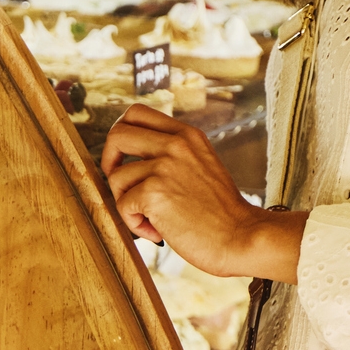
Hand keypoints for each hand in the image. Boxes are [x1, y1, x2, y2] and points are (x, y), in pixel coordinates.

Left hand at [100, 103, 306, 280]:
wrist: (240, 236)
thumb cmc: (220, 211)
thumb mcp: (201, 165)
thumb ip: (173, 154)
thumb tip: (129, 159)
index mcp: (187, 135)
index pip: (137, 113)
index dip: (121, 135)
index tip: (125, 158)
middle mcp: (176, 144)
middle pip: (117, 134)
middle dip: (109, 162)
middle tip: (124, 186)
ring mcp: (164, 166)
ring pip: (116, 177)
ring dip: (127, 204)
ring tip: (154, 219)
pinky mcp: (154, 192)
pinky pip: (123, 206)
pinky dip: (136, 224)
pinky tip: (159, 231)